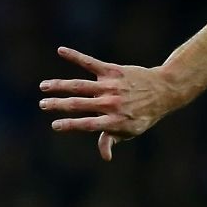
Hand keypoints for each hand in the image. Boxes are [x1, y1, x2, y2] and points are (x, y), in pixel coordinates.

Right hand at [39, 47, 183, 160]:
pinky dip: (75, 56)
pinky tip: (61, 50)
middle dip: (58, 105)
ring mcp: (110, 86)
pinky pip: (90, 62)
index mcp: (114, 121)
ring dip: (59, 85)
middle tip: (42, 104)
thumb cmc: (144, 113)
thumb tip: (105, 156)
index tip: (55, 125)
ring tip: (44, 86)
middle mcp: (110, 104)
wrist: (164, 90)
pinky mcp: (112, 71)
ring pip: (79, 85)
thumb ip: (112, 139)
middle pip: (78, 104)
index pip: (86, 124)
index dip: (69, 125)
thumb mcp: (131, 130)